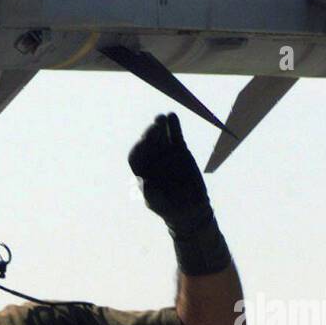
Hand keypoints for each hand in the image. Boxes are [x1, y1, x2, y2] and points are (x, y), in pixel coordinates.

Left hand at [127, 113, 212, 238]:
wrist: (189, 208)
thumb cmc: (170, 208)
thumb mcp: (160, 204)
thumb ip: (152, 195)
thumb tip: (144, 184)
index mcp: (141, 171)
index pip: (136, 157)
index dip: (139, 149)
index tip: (143, 143)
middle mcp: (151, 159)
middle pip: (148, 143)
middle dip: (150, 134)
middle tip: (155, 125)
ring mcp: (165, 153)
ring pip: (161, 136)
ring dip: (161, 126)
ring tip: (164, 117)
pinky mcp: (179, 150)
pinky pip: (175, 136)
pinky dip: (174, 126)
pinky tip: (172, 116)